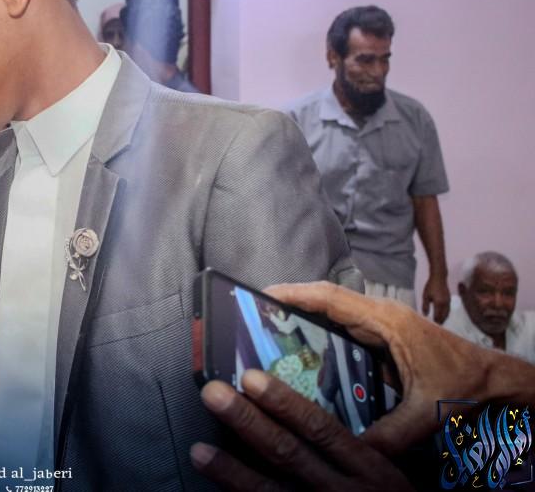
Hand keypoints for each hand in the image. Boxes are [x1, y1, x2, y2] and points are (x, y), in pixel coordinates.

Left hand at [191, 370, 413, 490]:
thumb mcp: (387, 476)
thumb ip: (348, 450)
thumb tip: (295, 412)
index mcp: (370, 469)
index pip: (320, 429)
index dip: (283, 403)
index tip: (251, 378)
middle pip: (288, 454)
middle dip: (247, 422)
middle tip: (213, 394)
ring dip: (231, 471)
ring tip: (199, 450)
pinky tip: (216, 489)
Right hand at [264, 281, 490, 454]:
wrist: (492, 378)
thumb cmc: (464, 383)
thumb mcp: (428, 410)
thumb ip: (392, 432)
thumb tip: (355, 453)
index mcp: (387, 321)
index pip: (331, 298)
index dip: (296, 294)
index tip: (264, 293)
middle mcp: (379, 316)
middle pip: (324, 300)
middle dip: (289, 302)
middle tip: (253, 313)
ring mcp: (379, 324)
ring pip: (331, 312)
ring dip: (302, 317)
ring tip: (267, 330)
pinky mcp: (381, 336)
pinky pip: (341, 328)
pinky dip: (318, 332)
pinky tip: (300, 351)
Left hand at [421, 275, 449, 322]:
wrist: (439, 278)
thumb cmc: (430, 286)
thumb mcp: (425, 296)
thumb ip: (425, 306)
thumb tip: (425, 315)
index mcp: (439, 303)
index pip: (437, 316)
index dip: (435, 322)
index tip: (432, 326)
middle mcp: (445, 304)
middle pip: (444, 316)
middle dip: (440, 322)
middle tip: (436, 327)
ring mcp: (448, 302)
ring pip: (447, 313)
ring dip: (444, 318)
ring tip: (439, 323)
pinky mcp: (449, 300)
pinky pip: (448, 310)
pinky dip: (446, 314)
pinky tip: (442, 315)